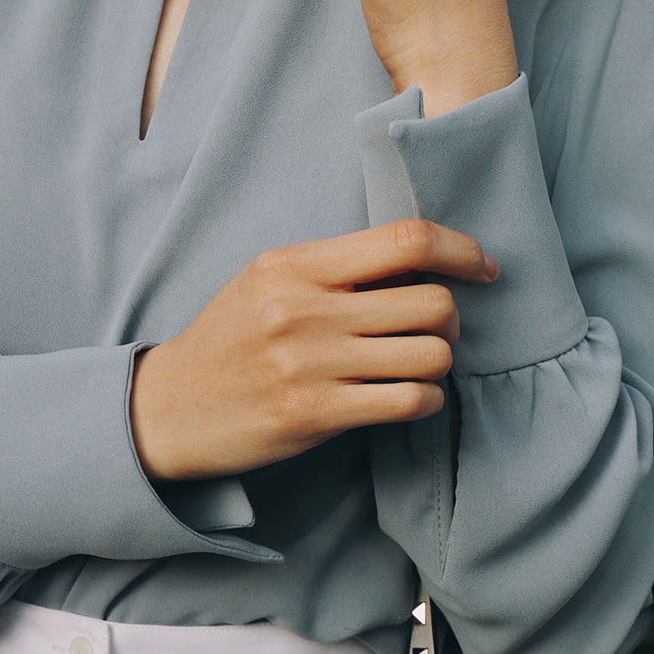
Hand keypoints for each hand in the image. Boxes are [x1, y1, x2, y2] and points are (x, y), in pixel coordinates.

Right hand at [129, 220, 499, 481]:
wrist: (169, 409)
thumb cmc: (231, 340)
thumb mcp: (268, 282)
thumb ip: (336, 268)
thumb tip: (424, 263)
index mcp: (295, 265)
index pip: (405, 240)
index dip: (462, 249)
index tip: (484, 266)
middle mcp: (304, 309)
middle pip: (432, 301)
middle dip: (453, 317)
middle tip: (439, 330)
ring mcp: (310, 363)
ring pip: (431, 353)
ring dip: (440, 363)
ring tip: (417, 365)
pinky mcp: (315, 413)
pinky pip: (409, 401)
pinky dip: (425, 400)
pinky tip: (408, 397)